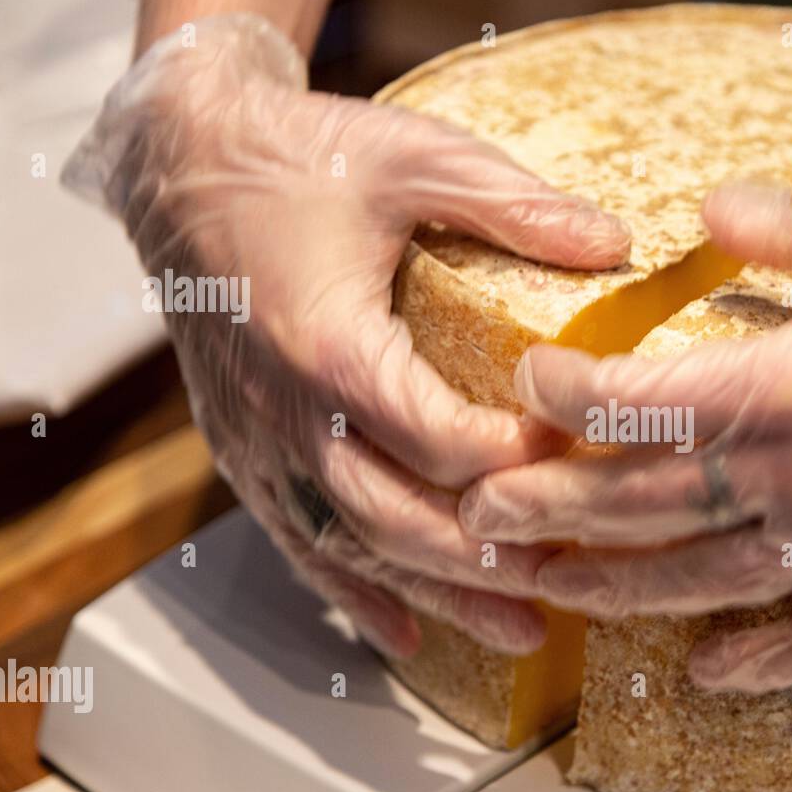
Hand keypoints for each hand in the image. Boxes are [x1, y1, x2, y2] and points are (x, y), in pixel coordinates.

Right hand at [63, 14, 629, 656]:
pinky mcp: (245, 453)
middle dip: (490, 557)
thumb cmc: (295, 159)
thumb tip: (613, 244)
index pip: (437, 439)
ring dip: (441, 594)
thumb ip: (512, 206)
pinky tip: (409, 633)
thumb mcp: (414, 158)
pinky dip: (357, 593)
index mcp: (328, 346)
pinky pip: (300, 544)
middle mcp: (285, 413)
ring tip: (521, 632)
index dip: (516, 459)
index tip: (580, 451)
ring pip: (353, 548)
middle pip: (397, 518)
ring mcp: (259, 443)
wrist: (177, 167)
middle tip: (573, 578)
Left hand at [459, 182, 791, 691]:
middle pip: (646, 502)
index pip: (645, 400)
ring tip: (555, 590)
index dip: (569, 396)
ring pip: (703, 583)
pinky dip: (759, 665)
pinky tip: (707, 675)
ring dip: (618, 590)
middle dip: (554, 508)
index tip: (526, 387)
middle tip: (484, 515)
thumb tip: (718, 209)